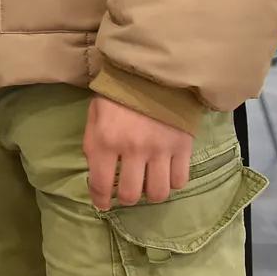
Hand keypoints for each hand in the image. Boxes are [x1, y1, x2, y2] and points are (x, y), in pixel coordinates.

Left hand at [84, 94, 192, 209]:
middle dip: (125, 198)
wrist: (152, 72)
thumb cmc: (118, 94)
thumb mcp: (95, 116)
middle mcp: (134, 149)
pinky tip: (164, 173)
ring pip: (157, 193)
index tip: (102, 204)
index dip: (100, 200)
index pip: (102, 184)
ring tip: (146, 183)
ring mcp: (160, 149)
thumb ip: (93, 146)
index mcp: (107, 139)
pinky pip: (180, 180)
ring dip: (149, 193)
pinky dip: (171, 182)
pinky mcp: (182, 147)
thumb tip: (98, 177)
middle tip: (126, 191)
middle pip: (131, 194)